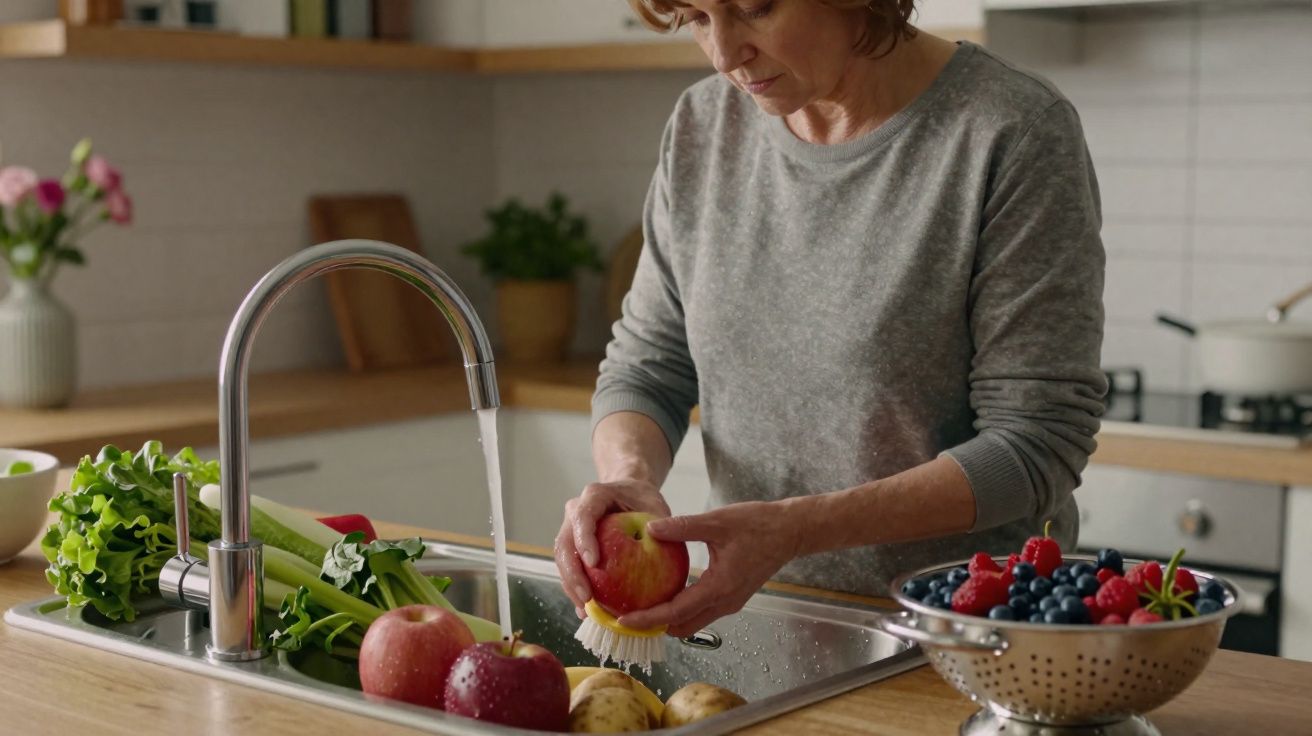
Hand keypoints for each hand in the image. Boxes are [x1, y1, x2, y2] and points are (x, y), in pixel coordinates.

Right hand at [554, 480, 670, 618]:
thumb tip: (667, 549)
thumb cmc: (644, 500)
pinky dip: (577, 588)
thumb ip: (662, 525)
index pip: (583, 516)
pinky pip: (571, 568)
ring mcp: (571, 529)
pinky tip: (589, 611)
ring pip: (562, 559)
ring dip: (571, 586)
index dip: (584, 539)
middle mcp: (576, 510)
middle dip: (572, 573)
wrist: (631, 494)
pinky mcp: (574, 546)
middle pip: (565, 542)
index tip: (594, 563)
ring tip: (586, 610)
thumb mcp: (657, 506)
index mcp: (595, 496)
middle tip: (587, 598)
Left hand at [618, 501, 801, 637]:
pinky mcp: (732, 596)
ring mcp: (730, 602)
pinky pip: (701, 611)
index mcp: (719, 587)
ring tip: (641, 604)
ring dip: (668, 619)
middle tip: (627, 614)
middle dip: (654, 625)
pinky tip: (665, 591)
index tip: (624, 620)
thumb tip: (650, 529)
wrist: (790, 531)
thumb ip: (683, 527)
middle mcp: (725, 602)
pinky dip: (681, 609)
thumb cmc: (758, 524)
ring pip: (692, 621)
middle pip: (683, 626)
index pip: (677, 612)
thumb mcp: (717, 521)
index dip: (648, 619)